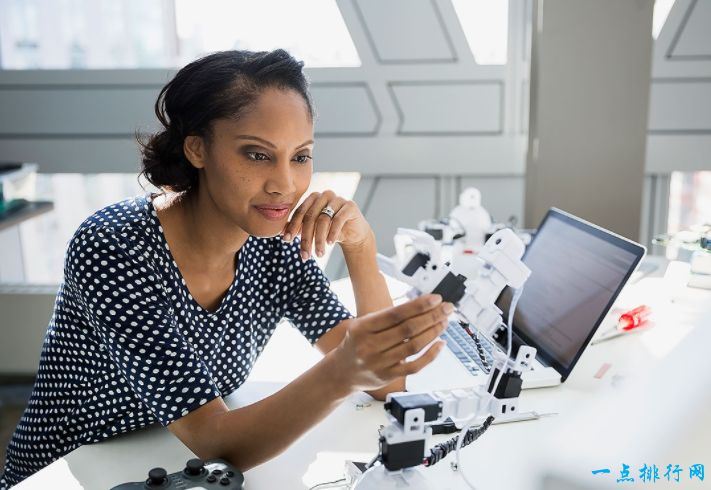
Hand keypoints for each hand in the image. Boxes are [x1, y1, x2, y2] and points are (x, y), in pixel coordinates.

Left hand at [282, 190, 372, 259]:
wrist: (354, 233)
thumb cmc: (330, 230)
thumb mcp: (313, 229)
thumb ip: (299, 228)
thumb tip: (281, 234)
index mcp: (313, 198)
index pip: (300, 212)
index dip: (292, 226)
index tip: (286, 240)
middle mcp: (325, 195)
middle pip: (310, 217)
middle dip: (306, 238)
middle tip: (305, 255)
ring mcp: (338, 199)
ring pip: (323, 220)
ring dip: (319, 240)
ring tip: (319, 254)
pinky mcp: (350, 206)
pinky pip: (338, 220)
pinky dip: (332, 233)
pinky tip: (330, 244)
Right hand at [329, 294, 453, 391]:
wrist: (341, 371)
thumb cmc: (358, 342)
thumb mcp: (363, 325)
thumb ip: (387, 317)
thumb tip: (422, 306)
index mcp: (363, 328)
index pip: (396, 314)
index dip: (418, 305)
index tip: (436, 299)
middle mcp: (370, 346)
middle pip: (408, 329)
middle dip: (432, 316)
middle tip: (448, 308)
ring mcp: (379, 363)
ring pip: (413, 346)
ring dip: (433, 332)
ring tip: (445, 321)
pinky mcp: (388, 377)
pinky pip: (414, 366)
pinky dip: (431, 355)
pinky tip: (440, 343)